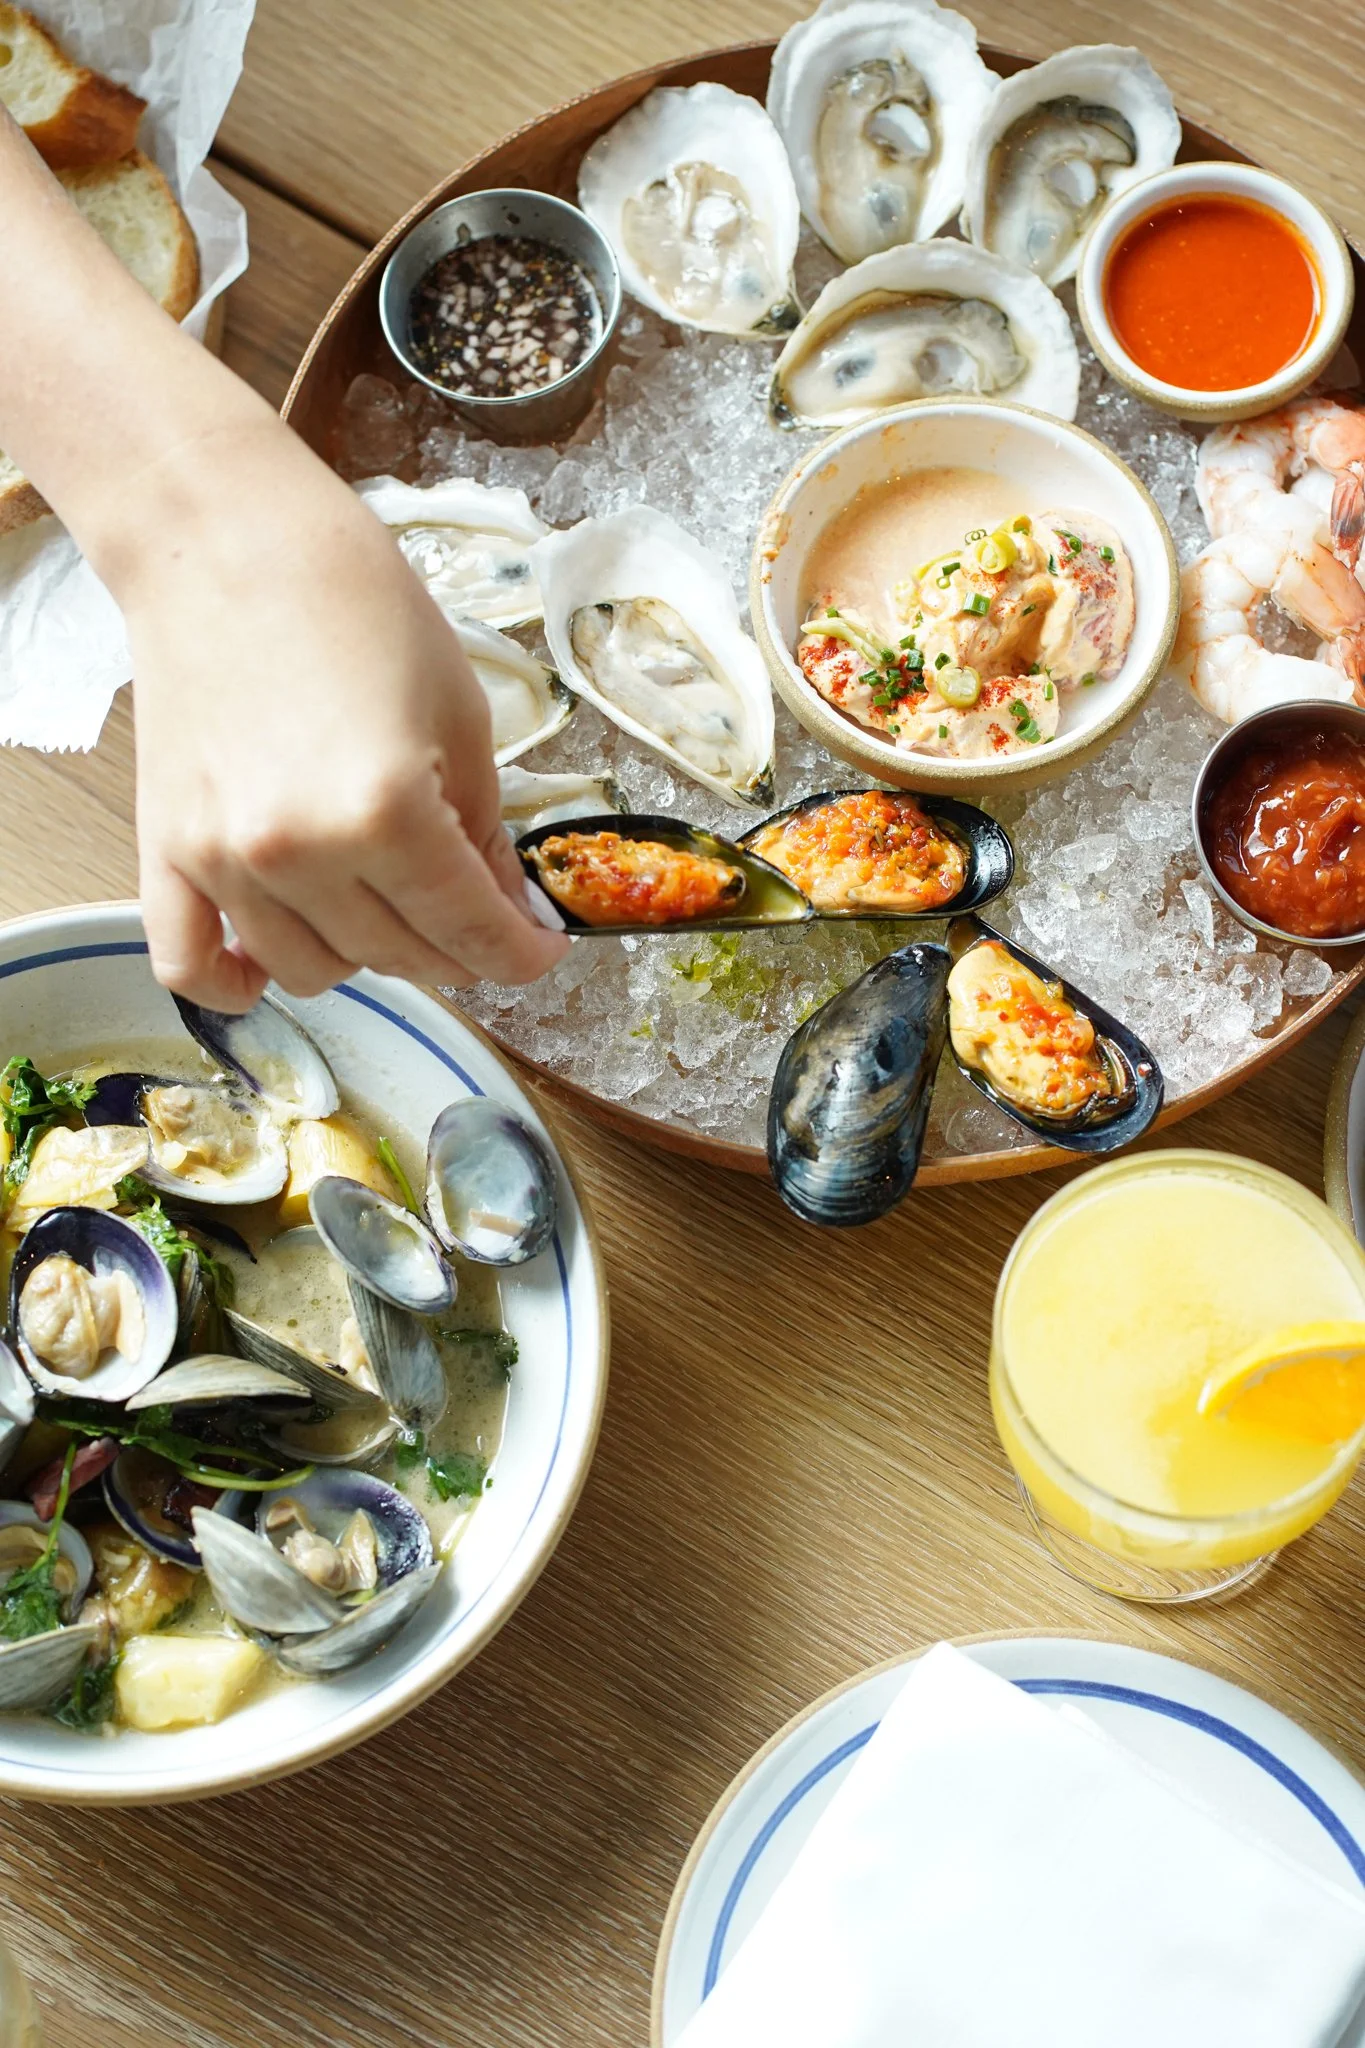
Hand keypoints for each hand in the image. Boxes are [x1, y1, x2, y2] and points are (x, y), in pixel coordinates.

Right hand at [121, 417, 568, 1007]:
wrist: (220, 537)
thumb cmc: (350, 599)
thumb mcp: (457, 710)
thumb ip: (482, 828)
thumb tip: (506, 908)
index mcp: (386, 814)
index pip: (471, 932)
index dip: (521, 953)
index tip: (539, 949)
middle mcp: (299, 853)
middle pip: (400, 957)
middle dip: (457, 951)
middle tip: (476, 916)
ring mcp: (223, 860)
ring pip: (314, 971)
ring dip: (366, 957)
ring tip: (387, 908)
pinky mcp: (166, 849)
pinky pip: (191, 965)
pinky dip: (237, 983)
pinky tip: (276, 959)